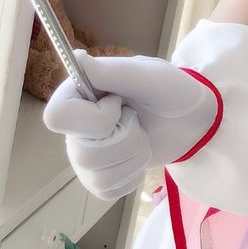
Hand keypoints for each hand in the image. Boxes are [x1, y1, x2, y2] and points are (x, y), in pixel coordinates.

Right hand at [42, 50, 217, 200]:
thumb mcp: (147, 75)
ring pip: (98, 175)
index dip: (93, 119)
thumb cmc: (169, 91)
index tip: (119, 105)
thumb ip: (111, 71)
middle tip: (138, 122)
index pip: (56, 118)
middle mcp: (74, 127)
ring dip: (134, 158)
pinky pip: (106, 190)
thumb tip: (76, 58)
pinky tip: (138, 157)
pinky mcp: (98, 178)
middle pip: (82, 154)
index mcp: (78, 95)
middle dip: (126, 141)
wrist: (190, 120)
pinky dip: (132, 176)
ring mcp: (83, 155)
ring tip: (142, 138)